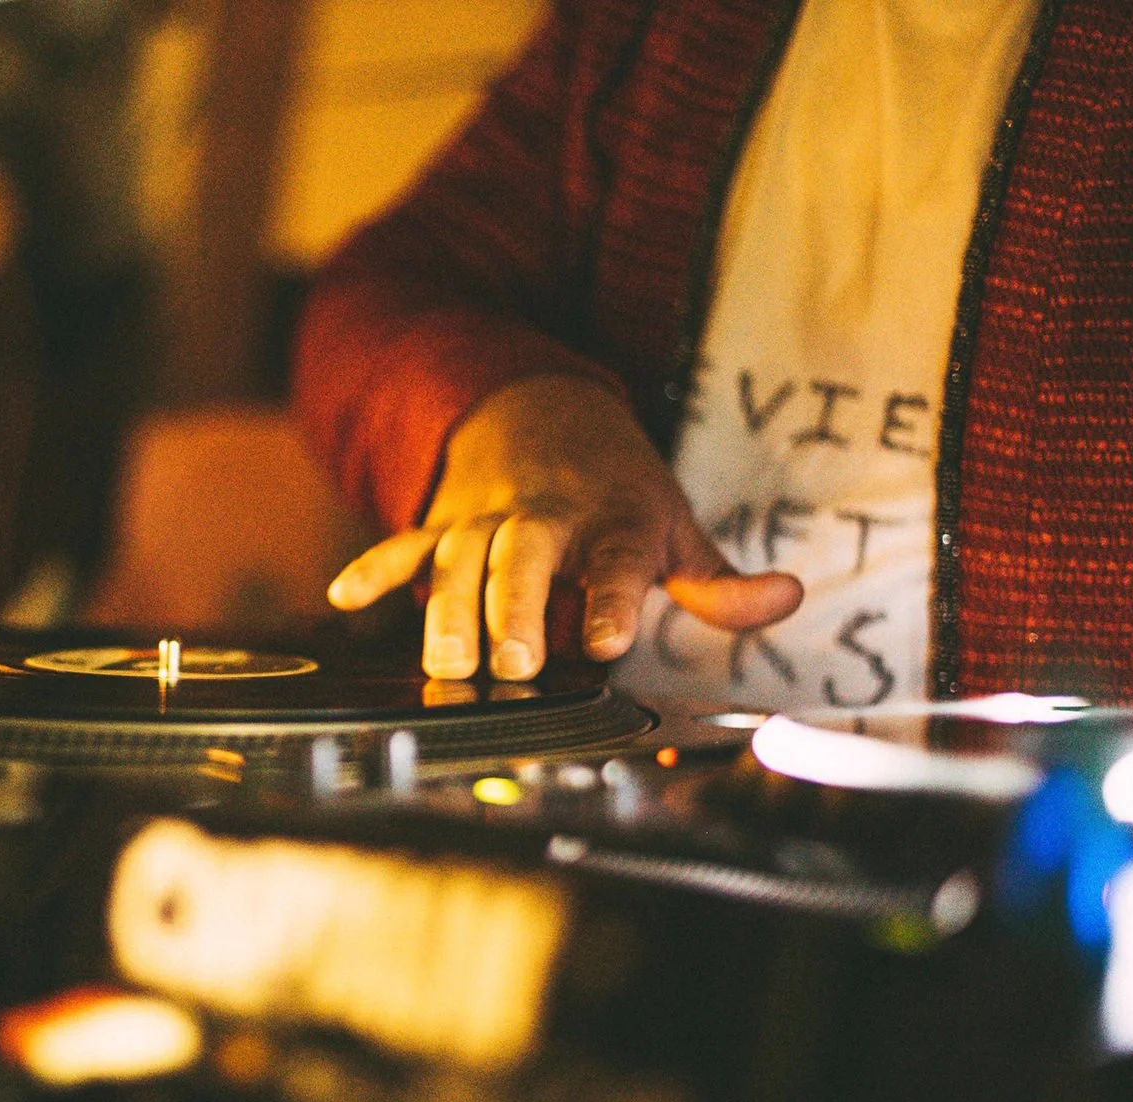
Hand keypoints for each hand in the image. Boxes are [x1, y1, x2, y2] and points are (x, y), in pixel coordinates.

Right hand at [326, 374, 802, 679]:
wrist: (541, 408)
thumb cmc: (616, 490)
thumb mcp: (675, 525)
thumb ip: (718, 581)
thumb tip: (786, 599)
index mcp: (613, 520)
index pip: (618, 560)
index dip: (613, 599)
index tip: (608, 641)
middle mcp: (546, 517)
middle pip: (526, 555)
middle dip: (515, 605)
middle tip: (512, 660)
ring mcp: (487, 518)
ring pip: (461, 558)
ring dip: (448, 608)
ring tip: (445, 663)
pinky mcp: (443, 523)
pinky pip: (406, 543)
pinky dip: (374, 568)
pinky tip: (346, 598)